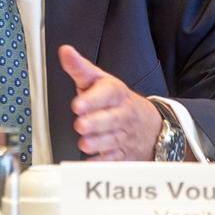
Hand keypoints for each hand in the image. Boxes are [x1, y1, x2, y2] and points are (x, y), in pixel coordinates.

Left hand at [59, 44, 161, 160]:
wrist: (149, 125)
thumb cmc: (116, 101)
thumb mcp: (101, 80)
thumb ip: (80, 68)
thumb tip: (65, 52)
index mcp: (116, 93)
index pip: (108, 93)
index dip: (93, 99)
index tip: (78, 104)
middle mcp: (122, 114)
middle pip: (111, 119)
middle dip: (96, 123)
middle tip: (81, 125)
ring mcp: (124, 135)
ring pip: (112, 140)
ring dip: (98, 143)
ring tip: (84, 143)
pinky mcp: (123, 153)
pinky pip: (114, 160)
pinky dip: (102, 163)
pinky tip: (91, 163)